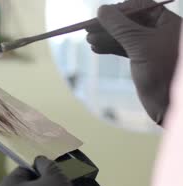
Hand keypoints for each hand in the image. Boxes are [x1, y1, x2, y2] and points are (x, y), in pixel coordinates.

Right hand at [86, 0, 181, 123]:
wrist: (170, 103)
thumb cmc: (162, 70)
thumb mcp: (138, 43)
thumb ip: (119, 26)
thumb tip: (102, 10)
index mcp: (168, 22)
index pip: (140, 7)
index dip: (119, 10)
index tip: (100, 15)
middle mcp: (161, 32)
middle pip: (130, 21)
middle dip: (109, 26)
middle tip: (88, 28)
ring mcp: (151, 47)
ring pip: (125, 36)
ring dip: (106, 37)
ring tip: (89, 40)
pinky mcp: (143, 61)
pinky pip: (124, 49)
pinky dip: (110, 48)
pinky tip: (96, 48)